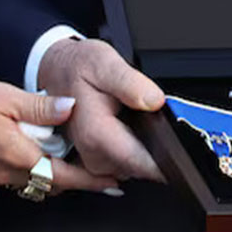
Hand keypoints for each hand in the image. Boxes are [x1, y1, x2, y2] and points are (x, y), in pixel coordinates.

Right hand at [0, 75, 118, 194]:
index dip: (91, 180)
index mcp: (17, 154)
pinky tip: (32, 151)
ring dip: (53, 174)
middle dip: (75, 178)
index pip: (64, 176)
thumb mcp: (6, 95)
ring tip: (66, 157)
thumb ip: (41, 106)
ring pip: (34, 183)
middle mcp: (7, 172)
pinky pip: (17, 178)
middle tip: (96, 168)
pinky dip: (32, 169)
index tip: (112, 180)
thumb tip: (70, 107)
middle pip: (52, 184)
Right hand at [36, 38, 165, 182]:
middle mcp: (91, 154)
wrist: (56, 71)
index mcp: (94, 133)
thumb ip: (130, 83)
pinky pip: (126, 164)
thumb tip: (154, 101)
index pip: (140, 164)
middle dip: (154, 146)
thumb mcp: (104, 62)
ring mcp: (93, 162)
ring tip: (133, 116)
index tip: (176, 146)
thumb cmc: (77, 67)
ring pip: (135, 168)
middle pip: (141, 168)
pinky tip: (127, 126)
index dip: (164, 159)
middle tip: (147, 115)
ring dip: (142, 146)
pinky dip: (133, 147)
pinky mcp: (96, 162)